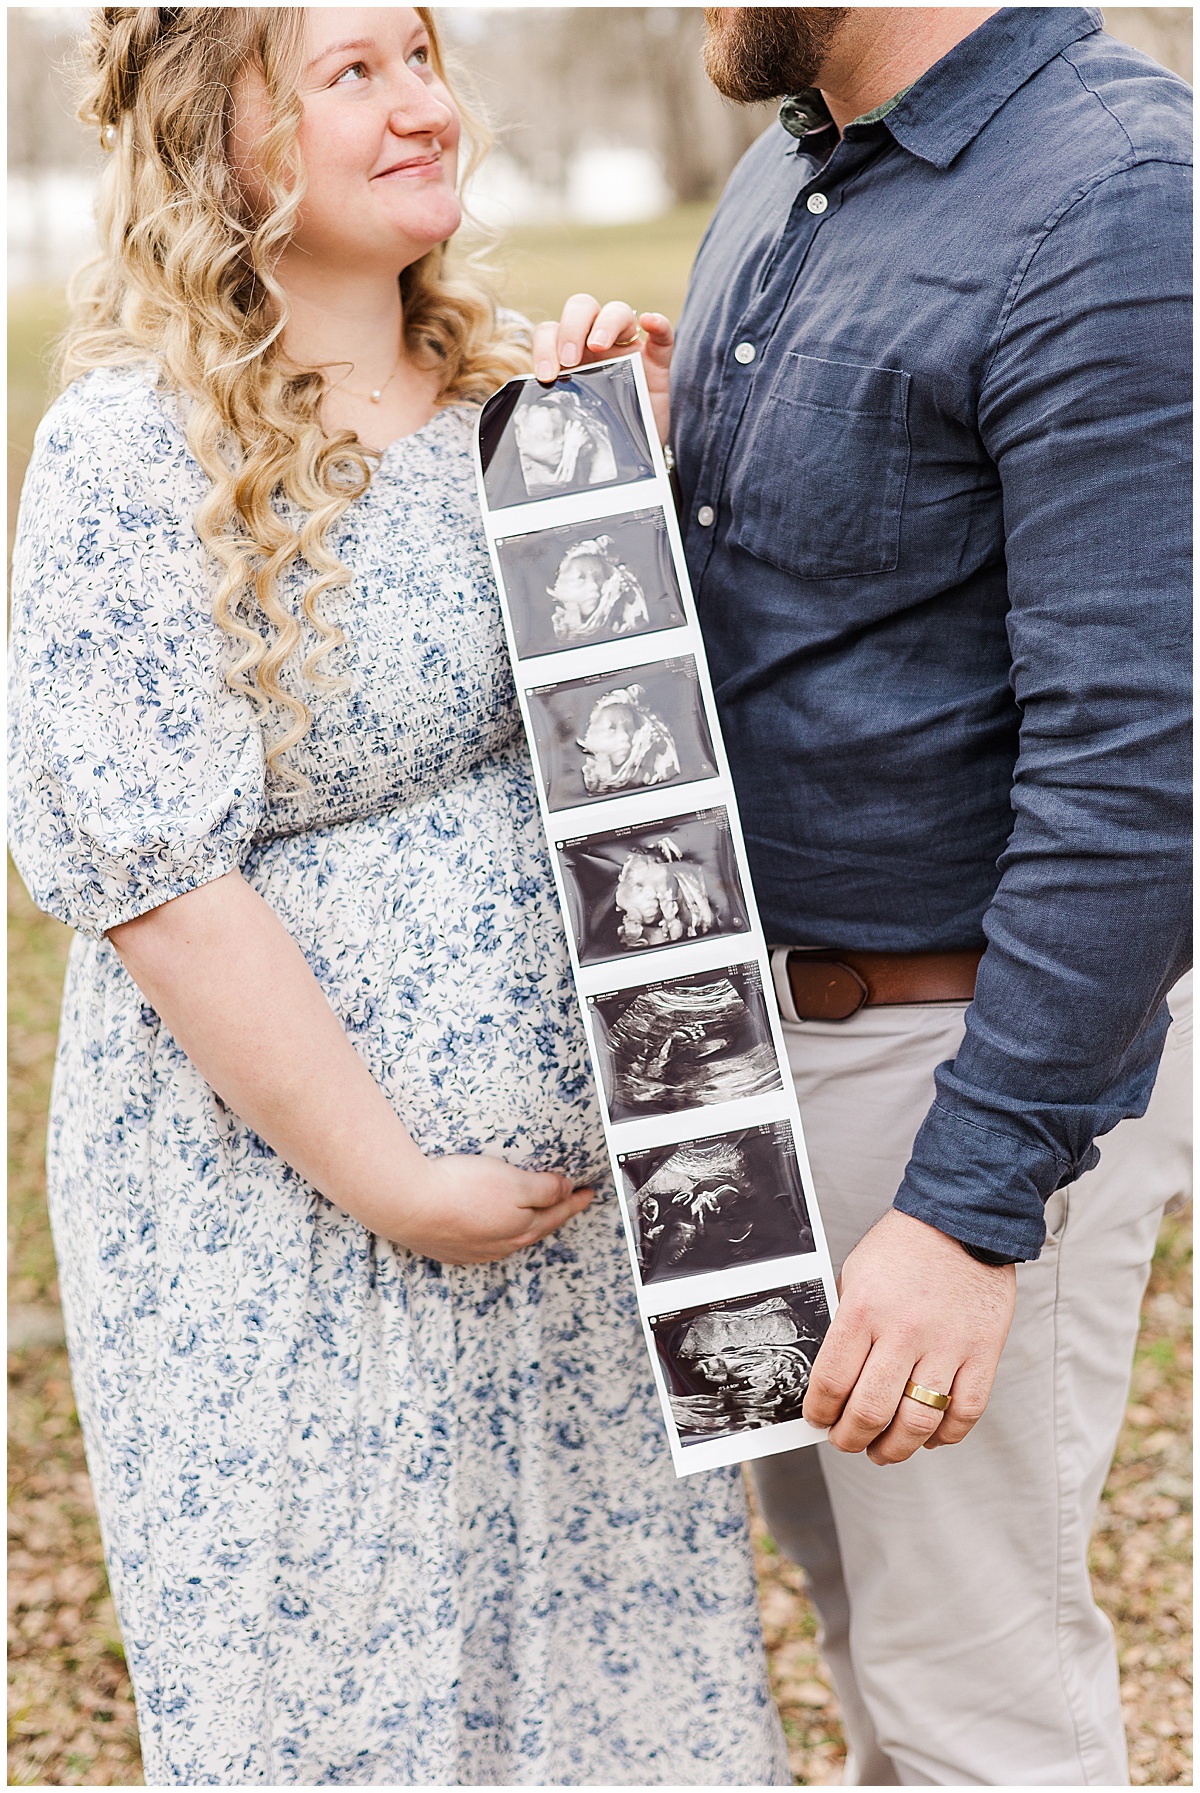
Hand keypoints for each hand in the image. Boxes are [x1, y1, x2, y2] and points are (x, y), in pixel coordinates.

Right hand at [389, 1154, 593, 1265]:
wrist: (407, 1204)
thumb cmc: (461, 1188)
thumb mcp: (514, 1181)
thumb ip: (544, 1188)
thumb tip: (565, 1191)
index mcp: (521, 1229)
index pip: (557, 1213)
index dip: (574, 1200)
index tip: (589, 1192)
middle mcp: (500, 1245)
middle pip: (535, 1228)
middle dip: (554, 1214)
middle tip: (569, 1203)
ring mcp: (472, 1250)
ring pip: (508, 1239)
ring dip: (524, 1226)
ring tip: (533, 1216)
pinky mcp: (447, 1248)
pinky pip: (482, 1244)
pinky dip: (494, 1234)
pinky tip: (489, 1229)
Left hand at [532, 294, 673, 444]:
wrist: (629, 458)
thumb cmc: (595, 432)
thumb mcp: (568, 417)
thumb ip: (551, 405)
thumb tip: (522, 413)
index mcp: (570, 352)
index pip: (551, 330)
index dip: (544, 346)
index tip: (545, 375)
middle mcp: (597, 342)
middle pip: (582, 308)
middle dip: (572, 329)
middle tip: (570, 361)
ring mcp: (628, 348)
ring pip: (618, 312)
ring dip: (606, 323)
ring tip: (599, 346)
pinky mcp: (656, 363)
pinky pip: (662, 335)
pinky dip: (658, 324)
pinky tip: (650, 322)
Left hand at [802, 1208, 1015, 1463]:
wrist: (963, 1218)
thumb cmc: (905, 1246)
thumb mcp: (856, 1275)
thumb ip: (847, 1326)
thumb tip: (834, 1379)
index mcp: (863, 1310)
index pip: (832, 1382)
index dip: (820, 1413)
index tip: (818, 1420)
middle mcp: (903, 1331)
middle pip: (871, 1411)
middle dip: (851, 1438)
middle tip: (847, 1442)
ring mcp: (947, 1345)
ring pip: (917, 1422)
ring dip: (895, 1448)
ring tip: (883, 1451)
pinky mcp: (983, 1352)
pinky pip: (965, 1412)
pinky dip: (944, 1436)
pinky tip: (929, 1437)